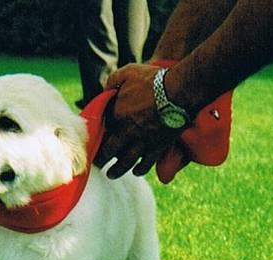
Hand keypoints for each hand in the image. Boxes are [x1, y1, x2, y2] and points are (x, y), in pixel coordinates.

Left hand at [94, 63, 183, 178]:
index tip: (92, 142)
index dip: (95, 138)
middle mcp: (126, 133)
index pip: (101, 131)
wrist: (179, 91)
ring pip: (125, 163)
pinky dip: (139, 170)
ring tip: (111, 174)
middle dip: (100, 159)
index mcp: (116, 115)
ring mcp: (141, 142)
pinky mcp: (156, 148)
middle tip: (96, 164)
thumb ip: (113, 81)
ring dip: (116, 170)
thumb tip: (106, 89)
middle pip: (109, 151)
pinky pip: (145, 164)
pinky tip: (136, 172)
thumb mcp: (128, 72)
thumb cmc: (154, 80)